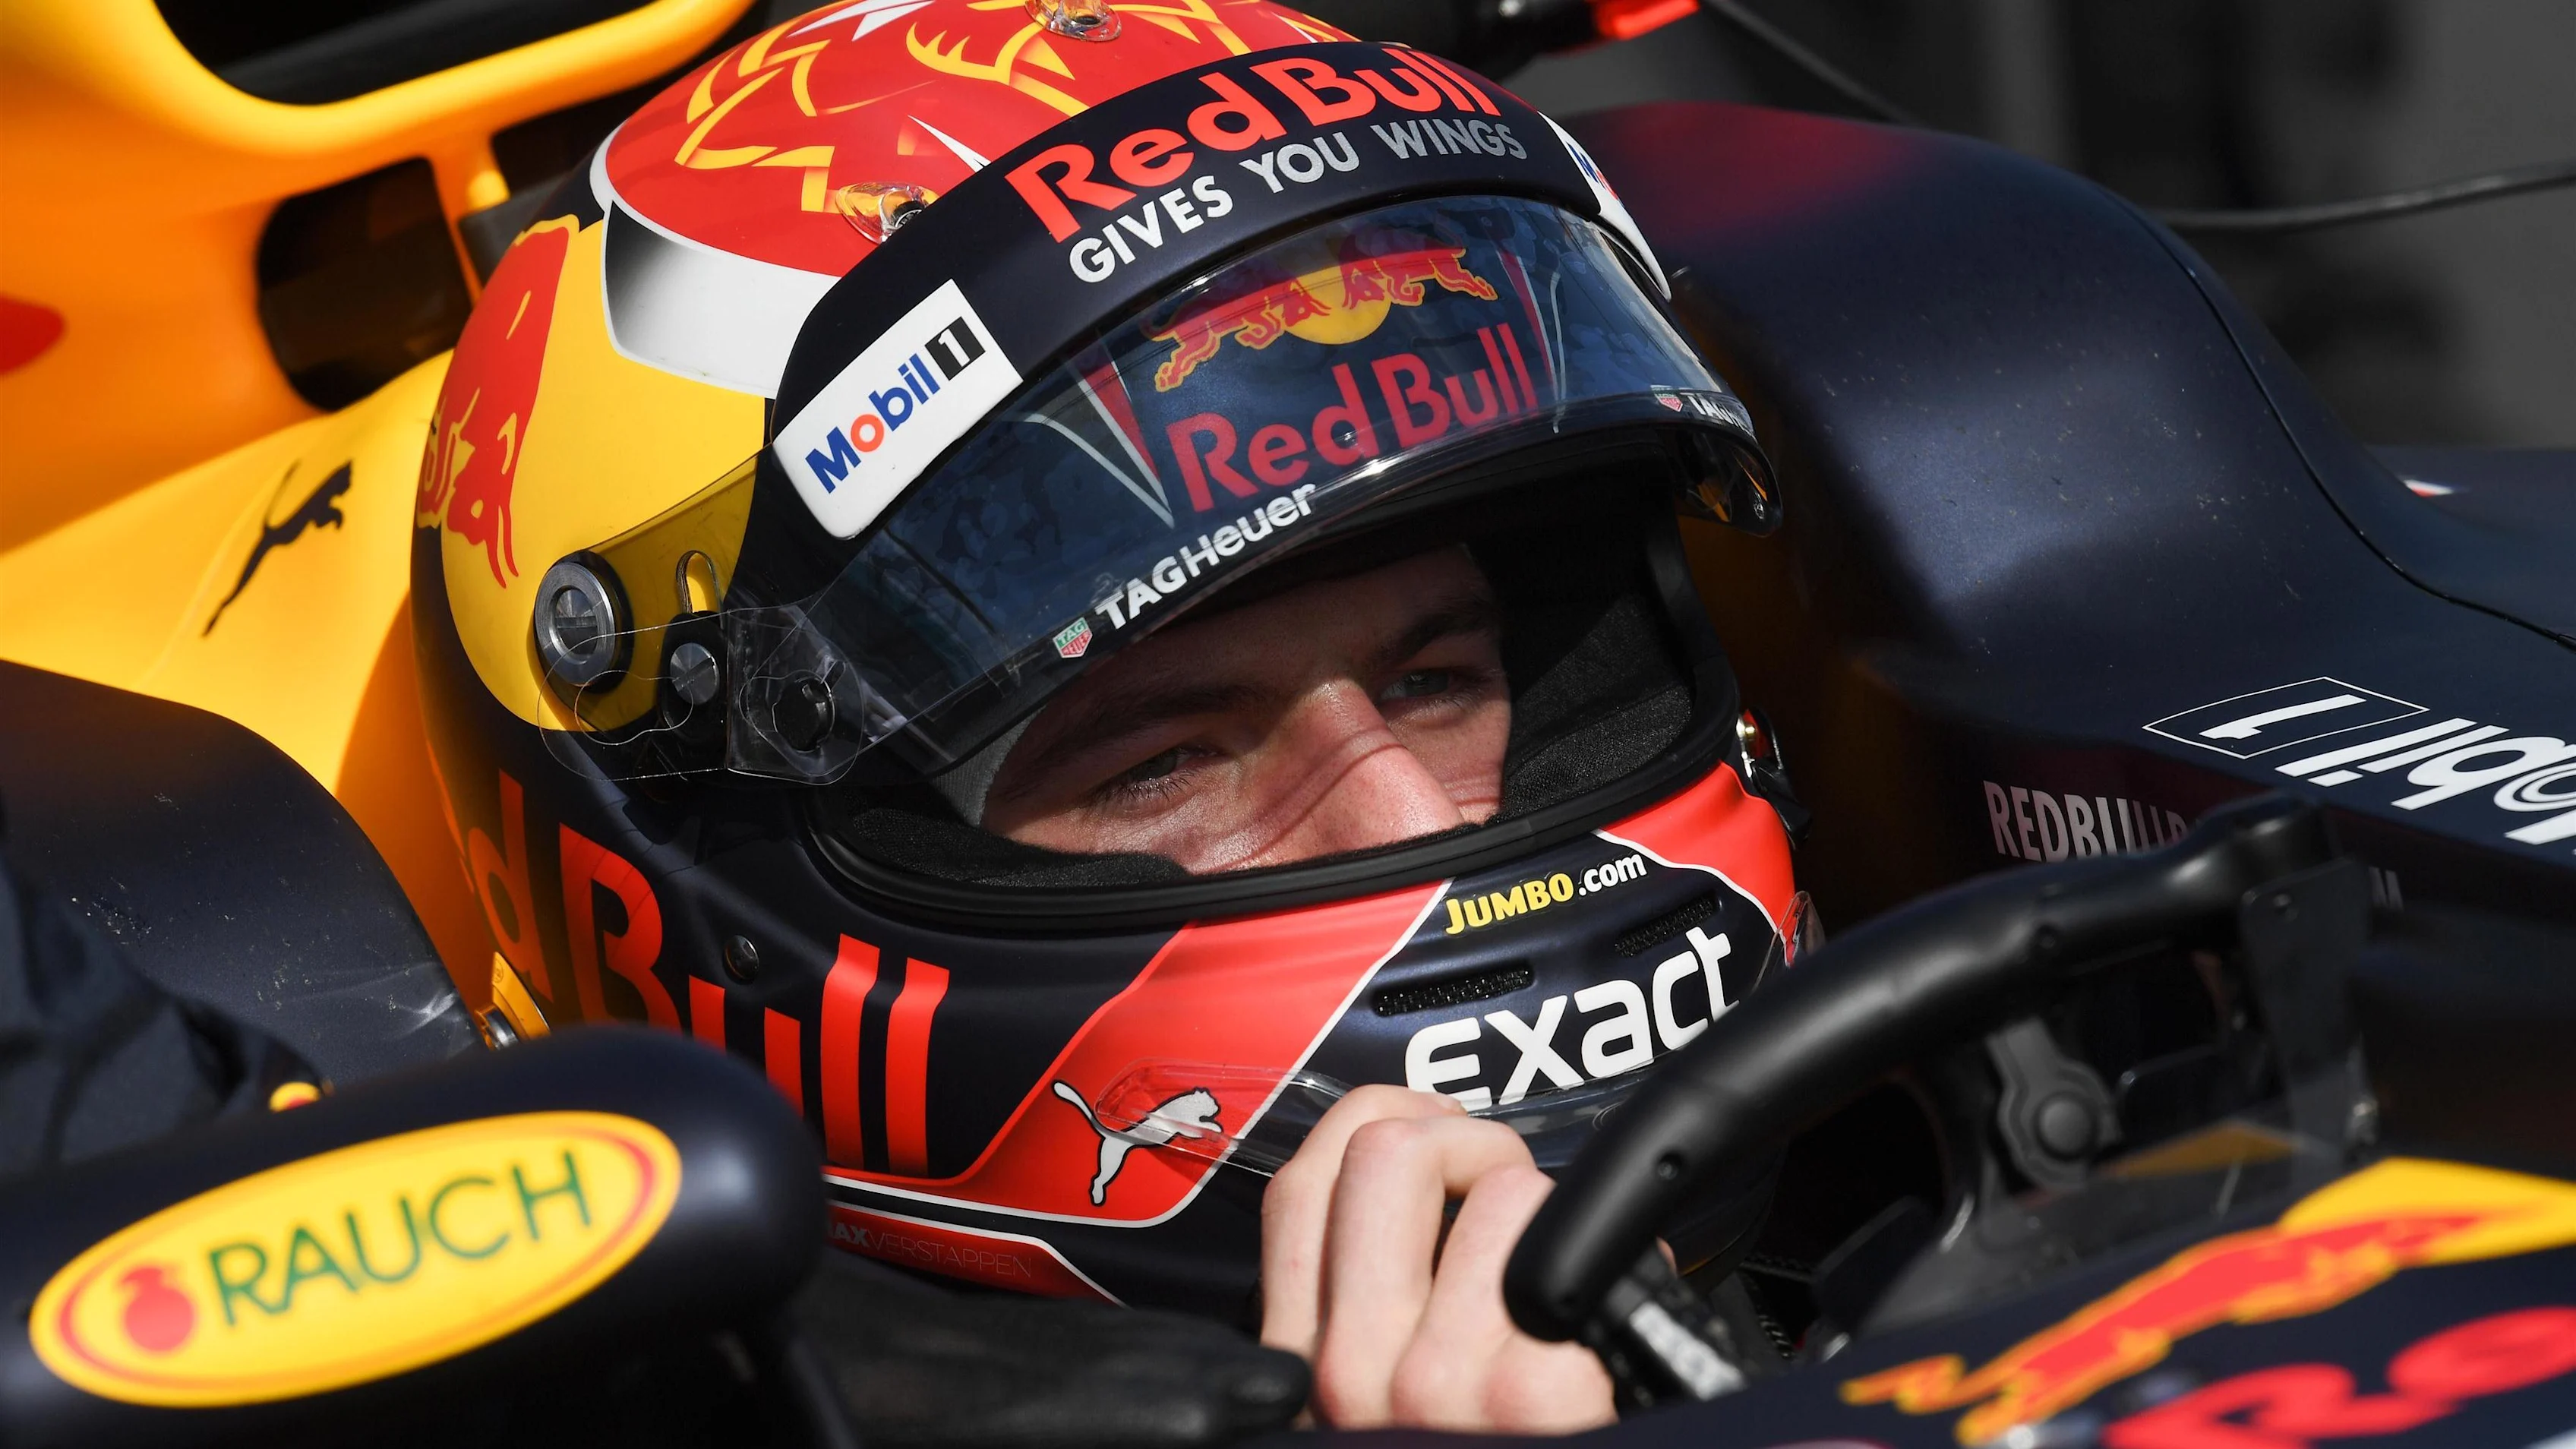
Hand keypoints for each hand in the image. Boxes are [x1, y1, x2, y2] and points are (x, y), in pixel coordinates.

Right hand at [1259, 1085, 1616, 1432]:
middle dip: (1467, 1145)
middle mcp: (1354, 1370)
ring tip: (1558, 1286)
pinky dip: (1619, 1265)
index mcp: (1301, 1363)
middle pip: (1387, 1150)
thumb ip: (1356, 1307)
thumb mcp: (1364, 1403)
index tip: (1428, 1135)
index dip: (1377, 1124)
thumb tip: (1413, 1181)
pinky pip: (1576, 1247)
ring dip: (1548, 1219)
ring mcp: (1443, 1381)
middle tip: (1503, 1195)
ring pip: (1502, 1190)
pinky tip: (1605, 1323)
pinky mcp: (1538, 1390)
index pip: (1302, 1183)